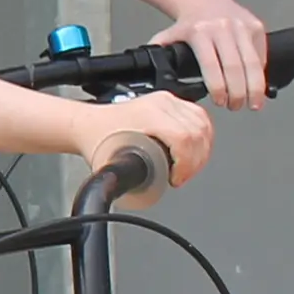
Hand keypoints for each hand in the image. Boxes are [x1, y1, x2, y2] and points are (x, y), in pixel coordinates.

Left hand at [86, 95, 213, 194]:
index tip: (176, 178)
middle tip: (181, 176)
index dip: (186, 163)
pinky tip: (195, 151)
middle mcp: (161, 104)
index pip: (184, 137)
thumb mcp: (113, 162)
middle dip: (194, 162)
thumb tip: (146, 192)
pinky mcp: (171, 103)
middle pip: (198, 132)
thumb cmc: (96, 138)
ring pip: (203, 124)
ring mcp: (168, 101)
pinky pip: (200, 118)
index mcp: (147, 114)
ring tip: (187, 167)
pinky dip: (202, 137)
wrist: (89, 123)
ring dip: (201, 151)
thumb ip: (129, 177)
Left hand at [147, 0, 271, 110]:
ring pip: (252, 63)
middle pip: (235, 67)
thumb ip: (161, 53)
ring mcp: (241, 26)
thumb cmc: (188, 23)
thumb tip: (150, 75)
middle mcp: (222, 28)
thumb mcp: (170, 36)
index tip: (220, 102)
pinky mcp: (255, 26)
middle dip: (238, 93)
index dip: (218, 87)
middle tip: (236, 106)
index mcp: (199, 32)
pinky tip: (257, 85)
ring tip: (253, 104)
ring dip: (255, 87)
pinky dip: (260, 72)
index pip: (211, 65)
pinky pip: (261, 54)